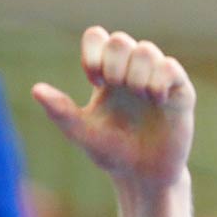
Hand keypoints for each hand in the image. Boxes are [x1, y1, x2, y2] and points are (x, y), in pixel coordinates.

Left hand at [32, 27, 194, 189]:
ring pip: (146, 50)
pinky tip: (154, 100)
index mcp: (108, 74)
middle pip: (121, 40)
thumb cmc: (112, 153)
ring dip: (136, 73)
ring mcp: (157, 80)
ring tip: (138, 97)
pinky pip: (170, 68)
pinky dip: (159, 80)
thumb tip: (35, 90)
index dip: (93, 52)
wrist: (142, 178)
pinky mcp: (180, 93)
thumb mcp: (82, 132)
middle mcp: (132, 71)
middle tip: (114, 88)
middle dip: (114, 64)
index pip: (99, 38)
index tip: (94, 81)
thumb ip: (61, 110)